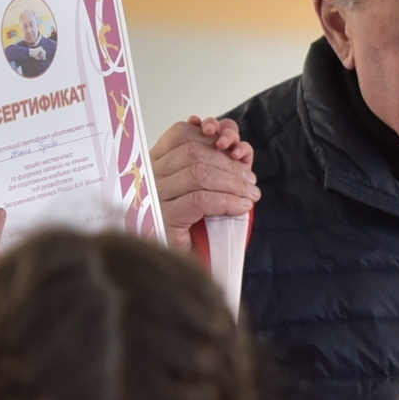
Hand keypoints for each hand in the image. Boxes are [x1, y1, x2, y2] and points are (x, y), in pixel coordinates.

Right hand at [152, 116, 257, 244]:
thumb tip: (237, 146)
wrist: (184, 266)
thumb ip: (221, 164)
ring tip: (250, 195)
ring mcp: (151, 196)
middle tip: (250, 181)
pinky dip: (227, 201)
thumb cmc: (197, 227)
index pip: (181, 133)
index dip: (212, 133)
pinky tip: (241, 207)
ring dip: (233, 183)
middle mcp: (148, 176)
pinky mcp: (160, 219)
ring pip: (198, 173)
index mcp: (155, 162)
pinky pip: (199, 200)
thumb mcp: (211, 188)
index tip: (235, 146)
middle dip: (229, 162)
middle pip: (193, 151)